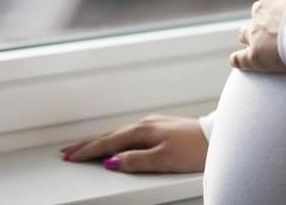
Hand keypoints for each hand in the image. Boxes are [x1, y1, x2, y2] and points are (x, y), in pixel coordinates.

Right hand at [58, 114, 207, 172]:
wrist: (217, 137)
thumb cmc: (193, 149)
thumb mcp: (163, 160)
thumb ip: (135, 161)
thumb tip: (111, 162)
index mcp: (141, 131)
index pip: (107, 142)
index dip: (88, 151)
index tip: (71, 156)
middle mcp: (144, 123)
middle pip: (109, 135)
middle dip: (87, 144)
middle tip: (68, 152)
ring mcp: (152, 123)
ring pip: (118, 132)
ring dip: (99, 140)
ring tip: (84, 147)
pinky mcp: (160, 126)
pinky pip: (128, 132)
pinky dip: (114, 137)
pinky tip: (114, 141)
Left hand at [230, 0, 285, 72]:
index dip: (276, 2)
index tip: (283, 8)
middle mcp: (262, 10)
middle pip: (257, 13)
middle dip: (262, 18)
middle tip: (273, 26)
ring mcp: (257, 32)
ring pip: (246, 33)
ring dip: (247, 36)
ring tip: (252, 42)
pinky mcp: (257, 54)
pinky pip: (242, 59)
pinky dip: (238, 60)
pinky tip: (235, 61)